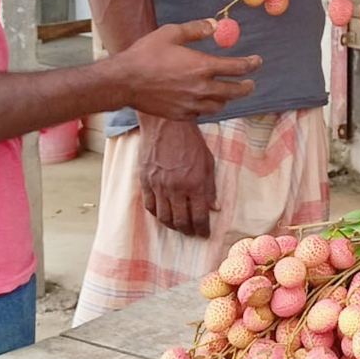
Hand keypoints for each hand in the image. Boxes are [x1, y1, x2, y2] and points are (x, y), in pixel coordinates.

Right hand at [114, 20, 259, 121]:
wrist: (123, 82)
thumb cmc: (145, 54)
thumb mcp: (171, 33)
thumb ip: (196, 29)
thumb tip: (216, 24)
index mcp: (202, 67)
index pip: (237, 68)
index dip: (251, 64)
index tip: (258, 61)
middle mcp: (201, 89)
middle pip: (234, 91)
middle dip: (246, 87)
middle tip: (250, 83)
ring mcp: (191, 105)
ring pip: (219, 106)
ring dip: (226, 98)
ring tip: (226, 92)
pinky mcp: (180, 115)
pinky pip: (201, 113)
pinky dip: (206, 107)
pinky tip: (203, 101)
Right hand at [138, 117, 217, 236]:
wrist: (166, 124)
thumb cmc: (190, 141)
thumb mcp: (208, 161)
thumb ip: (210, 187)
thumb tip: (214, 208)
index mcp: (194, 184)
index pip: (199, 216)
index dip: (202, 229)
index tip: (205, 233)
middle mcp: (175, 188)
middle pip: (181, 221)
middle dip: (188, 230)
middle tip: (192, 232)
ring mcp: (158, 186)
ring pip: (164, 217)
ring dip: (172, 225)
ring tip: (179, 226)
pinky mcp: (145, 181)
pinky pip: (150, 206)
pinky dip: (157, 214)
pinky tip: (163, 214)